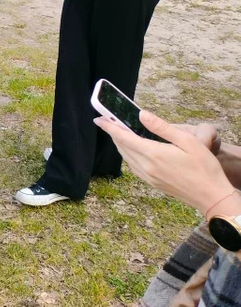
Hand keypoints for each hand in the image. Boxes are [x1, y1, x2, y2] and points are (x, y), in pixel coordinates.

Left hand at [95, 111, 235, 214]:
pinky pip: (133, 167)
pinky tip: (133, 151)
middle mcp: (146, 167)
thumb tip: (141, 115)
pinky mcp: (153, 184)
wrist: (212, 197)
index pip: (124, 137)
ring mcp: (148, 177)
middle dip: (113, 134)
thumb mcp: (187, 141)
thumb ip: (161, 127)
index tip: (98, 119)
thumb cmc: (204, 167)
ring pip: (126, 158)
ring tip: (119, 133)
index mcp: (152, 154)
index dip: (109, 127)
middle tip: (108, 122)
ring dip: (120, 145)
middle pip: (122, 147)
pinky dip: (128, 156)